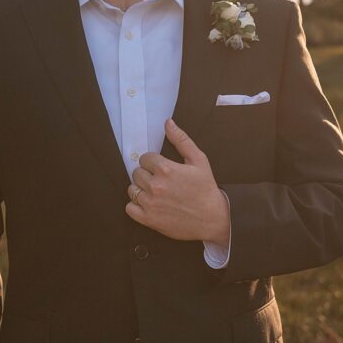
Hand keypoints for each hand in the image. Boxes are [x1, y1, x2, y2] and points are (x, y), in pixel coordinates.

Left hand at [125, 118, 230, 244]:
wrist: (212, 219)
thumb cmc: (206, 190)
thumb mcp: (199, 160)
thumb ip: (181, 140)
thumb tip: (168, 123)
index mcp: (166, 169)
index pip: (145, 158)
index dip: (153, 163)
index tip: (162, 169)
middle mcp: (155, 186)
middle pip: (137, 172)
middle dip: (147, 175)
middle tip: (161, 181)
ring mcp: (150, 203)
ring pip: (132, 189)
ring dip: (141, 190)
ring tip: (156, 193)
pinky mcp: (148, 219)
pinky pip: (129, 207)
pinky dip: (136, 206)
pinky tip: (150, 204)